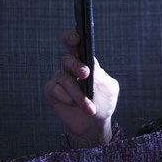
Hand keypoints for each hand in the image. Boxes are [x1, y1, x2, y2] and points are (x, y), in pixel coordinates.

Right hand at [44, 31, 119, 147]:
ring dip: (79, 95)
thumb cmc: (103, 103)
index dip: (72, 38)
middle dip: (76, 66)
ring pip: (65, 79)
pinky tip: (73, 105)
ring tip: (89, 108)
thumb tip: (91, 67)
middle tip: (85, 74)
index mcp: (86, 61)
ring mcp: (60, 78)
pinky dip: (67, 98)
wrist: (94, 124)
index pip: (75, 44)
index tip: (76, 37)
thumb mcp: (109, 89)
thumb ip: (101, 76)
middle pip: (68, 59)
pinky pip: (55, 89)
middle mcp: (71, 67)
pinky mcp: (52, 91)